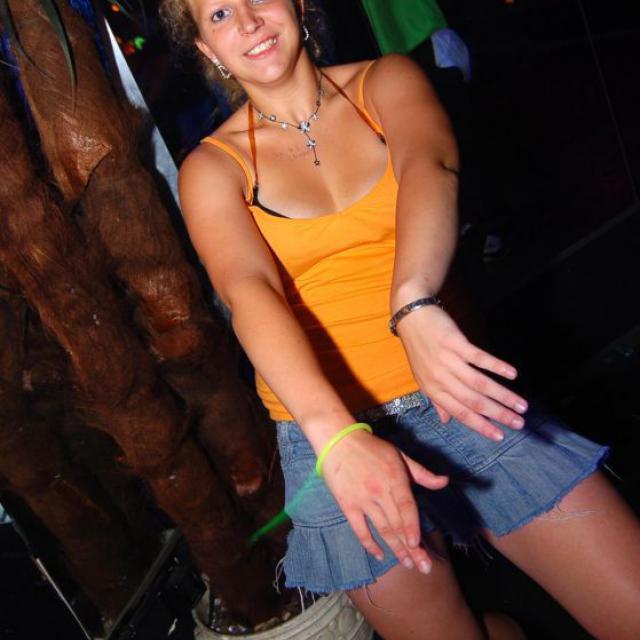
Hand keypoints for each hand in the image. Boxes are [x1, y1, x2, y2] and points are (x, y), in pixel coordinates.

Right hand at [321, 429, 447, 572]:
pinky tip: (380, 554)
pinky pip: (359, 529)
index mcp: (394, 477)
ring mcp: (362, 499)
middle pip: (396, 523)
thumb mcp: (399, 455)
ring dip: (395, 549)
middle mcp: (379, 491)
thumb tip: (444, 482)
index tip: (416, 543)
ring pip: (381, 529)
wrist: (338, 441)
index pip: (405, 506)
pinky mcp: (347, 505)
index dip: (411, 526)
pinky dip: (369, 544)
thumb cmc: (371, 447)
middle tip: (423, 567)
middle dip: (411, 547)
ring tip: (407, 564)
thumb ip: (421, 472)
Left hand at [396, 304, 528, 440]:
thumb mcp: (422, 377)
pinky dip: (497, 366)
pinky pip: (478, 358)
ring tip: (521, 404)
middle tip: (519, 423)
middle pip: (473, 401)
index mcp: (432, 389)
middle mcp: (439, 378)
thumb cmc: (418, 348)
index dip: (481, 426)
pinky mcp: (454, 343)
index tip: (500, 436)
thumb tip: (447, 421)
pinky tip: (512, 374)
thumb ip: (437, 400)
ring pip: (479, 383)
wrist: (411, 317)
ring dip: (503, 395)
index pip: (460, 413)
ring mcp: (447, 360)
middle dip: (498, 414)